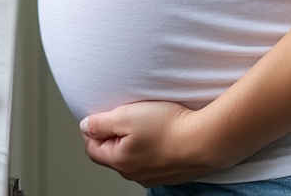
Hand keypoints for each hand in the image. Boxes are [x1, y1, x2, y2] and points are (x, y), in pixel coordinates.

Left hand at [81, 100, 218, 185]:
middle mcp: (134, 174)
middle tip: (128, 116)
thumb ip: (100, 122)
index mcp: (119, 161)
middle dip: (115, 134)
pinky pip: (153, 160)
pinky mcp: (171, 173)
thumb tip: (85, 126)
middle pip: (113, 153)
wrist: (206, 140)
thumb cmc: (167, 126)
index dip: (94, 129)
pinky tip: (164, 135)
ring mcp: (154, 176)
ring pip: (134, 157)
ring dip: (135, 141)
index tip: (104, 114)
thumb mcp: (125, 116)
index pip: (92, 148)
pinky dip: (154, 147)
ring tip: (149, 124)